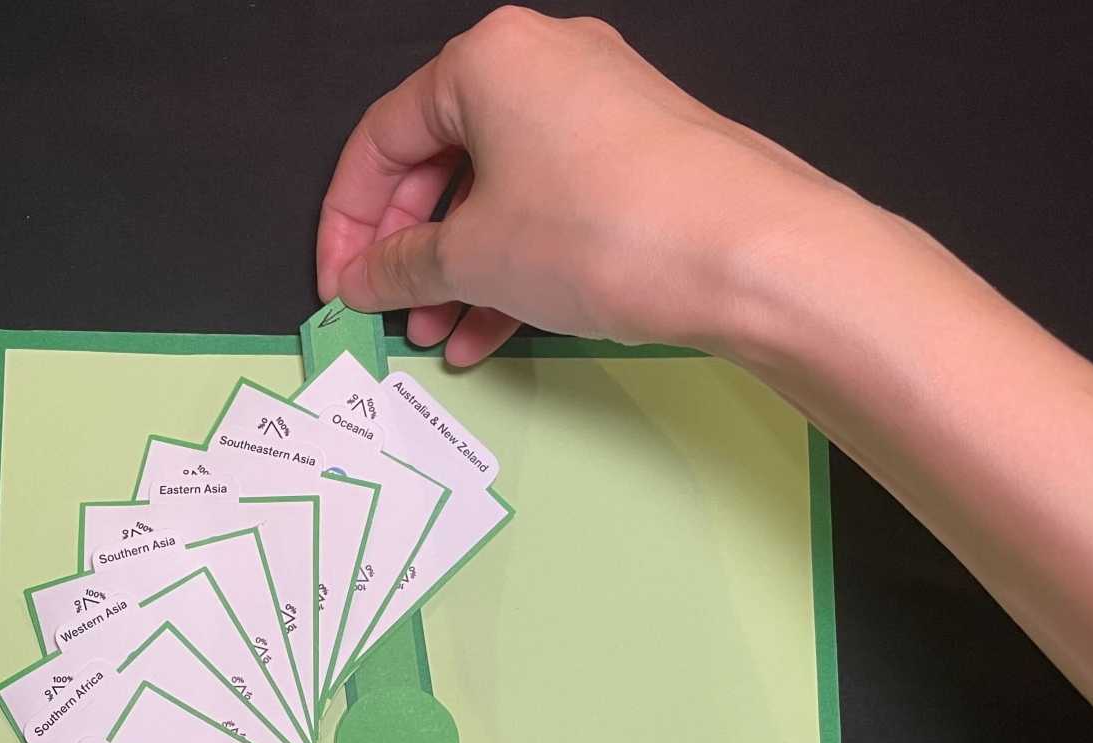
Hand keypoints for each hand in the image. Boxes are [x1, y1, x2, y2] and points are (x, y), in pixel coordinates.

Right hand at [315, 7, 871, 363]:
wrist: (752, 254)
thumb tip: (367, 276)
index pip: (383, 138)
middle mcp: (546, 64)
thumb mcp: (475, 257)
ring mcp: (601, 106)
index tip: (340, 280)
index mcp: (488, 58)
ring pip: (499, 190)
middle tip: (388, 310)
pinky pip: (551, 204)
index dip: (348, 221)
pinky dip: (516, 264)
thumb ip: (404, 265)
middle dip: (409, 249)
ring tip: (442, 335)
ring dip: (461, 270)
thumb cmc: (611, 228)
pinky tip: (494, 330)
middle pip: (442, 161)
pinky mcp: (641, 153)